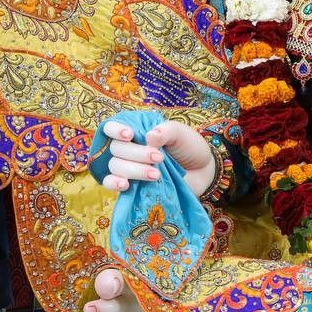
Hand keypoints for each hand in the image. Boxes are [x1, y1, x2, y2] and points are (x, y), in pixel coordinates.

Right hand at [99, 118, 215, 198]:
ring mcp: (128, 167)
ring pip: (115, 166)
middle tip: (159, 158)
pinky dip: (114, 183)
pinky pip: (110, 183)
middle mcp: (129, 148)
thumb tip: (149, 136)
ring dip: (134, 170)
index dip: (115, 130)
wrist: (202, 171)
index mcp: (137, 131)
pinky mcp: (130, 185)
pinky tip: (125, 185)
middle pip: (116, 148)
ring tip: (156, 174)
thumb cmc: (189, 147)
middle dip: (137, 154)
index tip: (130, 135)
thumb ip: (166, 131)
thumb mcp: (180, 133)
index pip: (112, 127)